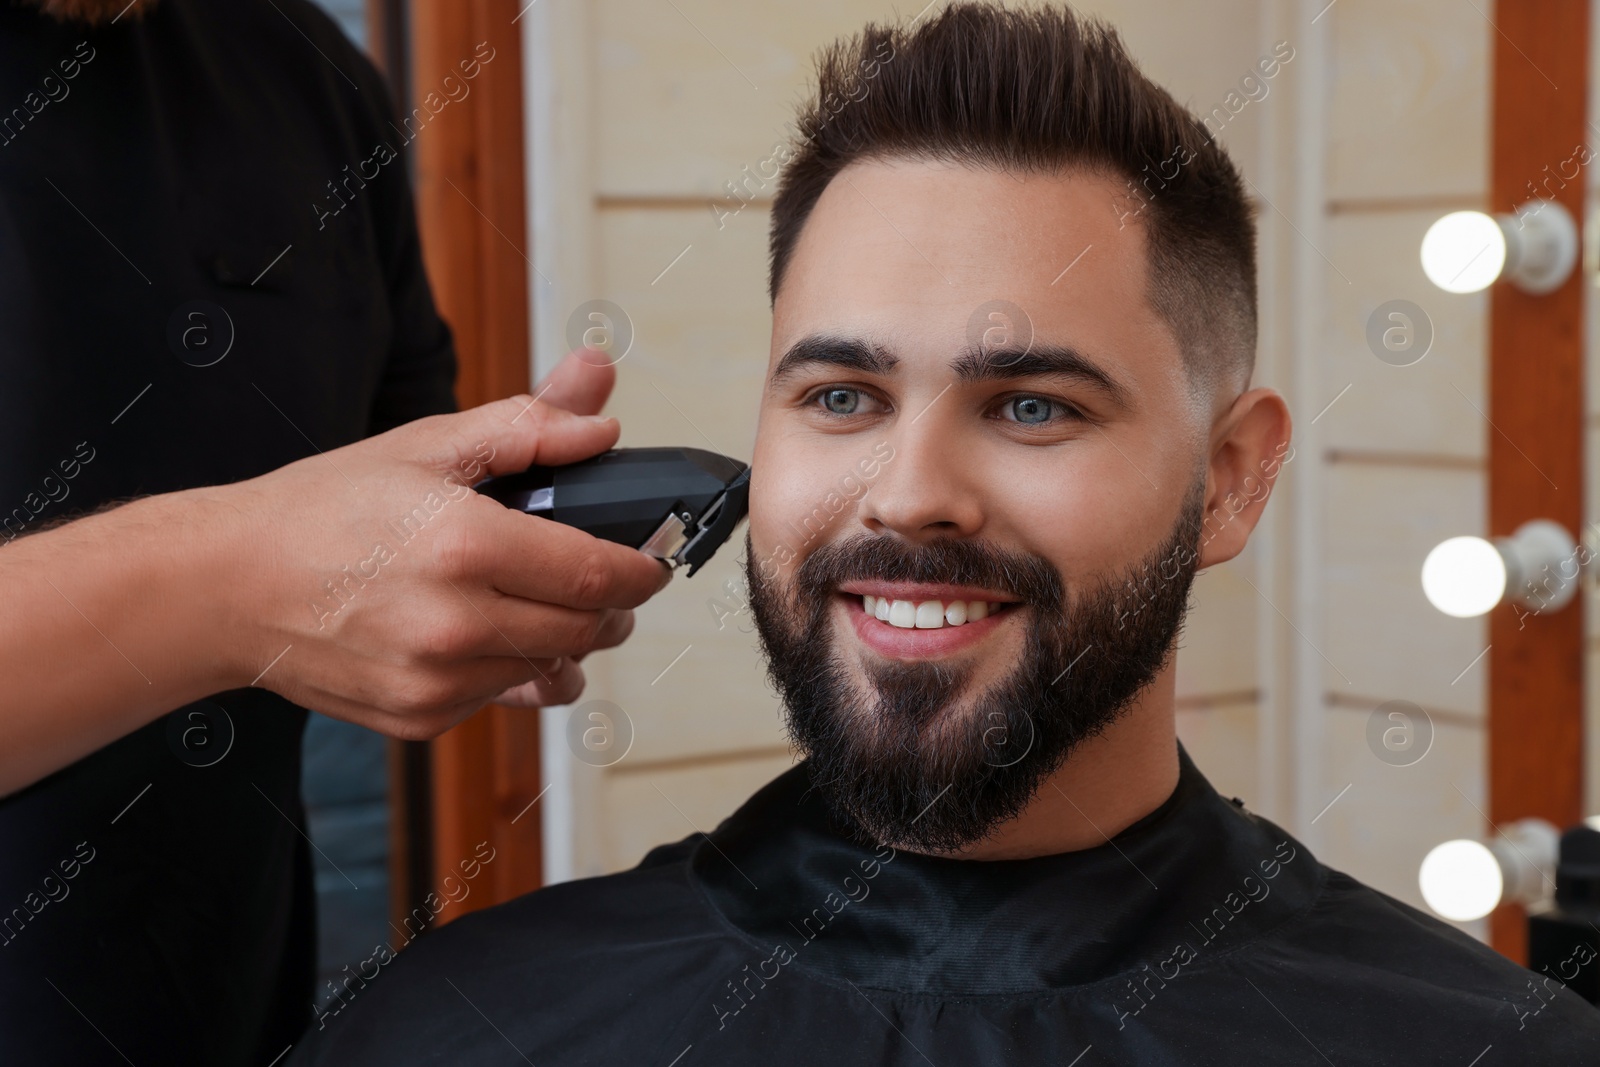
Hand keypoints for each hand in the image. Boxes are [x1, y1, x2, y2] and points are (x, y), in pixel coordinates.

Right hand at [221, 349, 670, 738]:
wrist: (228, 587)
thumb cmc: (322, 511)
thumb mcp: (427, 445)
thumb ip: (528, 425)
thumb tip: (601, 411)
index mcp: (466, 546)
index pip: (599, 575)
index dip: (642, 569)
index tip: (652, 559)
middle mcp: (456, 624)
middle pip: (588, 630)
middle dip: (613, 606)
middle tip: (601, 579)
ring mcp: (437, 681)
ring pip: (551, 667)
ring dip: (564, 637)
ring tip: (535, 598)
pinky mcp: (421, 718)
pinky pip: (502, 696)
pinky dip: (511, 666)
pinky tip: (483, 631)